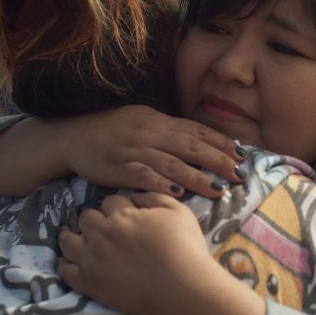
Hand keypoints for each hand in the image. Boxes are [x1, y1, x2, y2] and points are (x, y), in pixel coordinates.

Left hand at [58, 192, 264, 314]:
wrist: (184, 288)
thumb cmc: (186, 247)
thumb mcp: (178, 211)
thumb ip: (155, 197)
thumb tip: (136, 195)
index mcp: (122, 214)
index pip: (109, 201)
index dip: (115, 205)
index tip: (119, 212)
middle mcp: (102, 233)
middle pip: (86, 218)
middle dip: (93, 218)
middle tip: (98, 225)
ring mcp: (92, 259)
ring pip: (68, 241)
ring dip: (71, 236)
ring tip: (73, 237)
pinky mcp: (90, 283)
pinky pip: (66, 271)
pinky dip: (66, 264)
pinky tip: (71, 262)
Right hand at [59, 105, 245, 197]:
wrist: (73, 136)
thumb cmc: (112, 130)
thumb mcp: (143, 121)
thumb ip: (169, 130)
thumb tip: (201, 141)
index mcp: (158, 121)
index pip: (196, 131)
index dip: (221, 143)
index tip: (242, 155)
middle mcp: (150, 133)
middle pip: (191, 147)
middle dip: (219, 161)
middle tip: (239, 175)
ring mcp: (134, 151)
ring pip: (172, 163)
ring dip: (198, 177)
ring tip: (219, 189)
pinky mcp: (119, 168)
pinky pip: (143, 176)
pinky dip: (161, 184)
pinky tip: (178, 193)